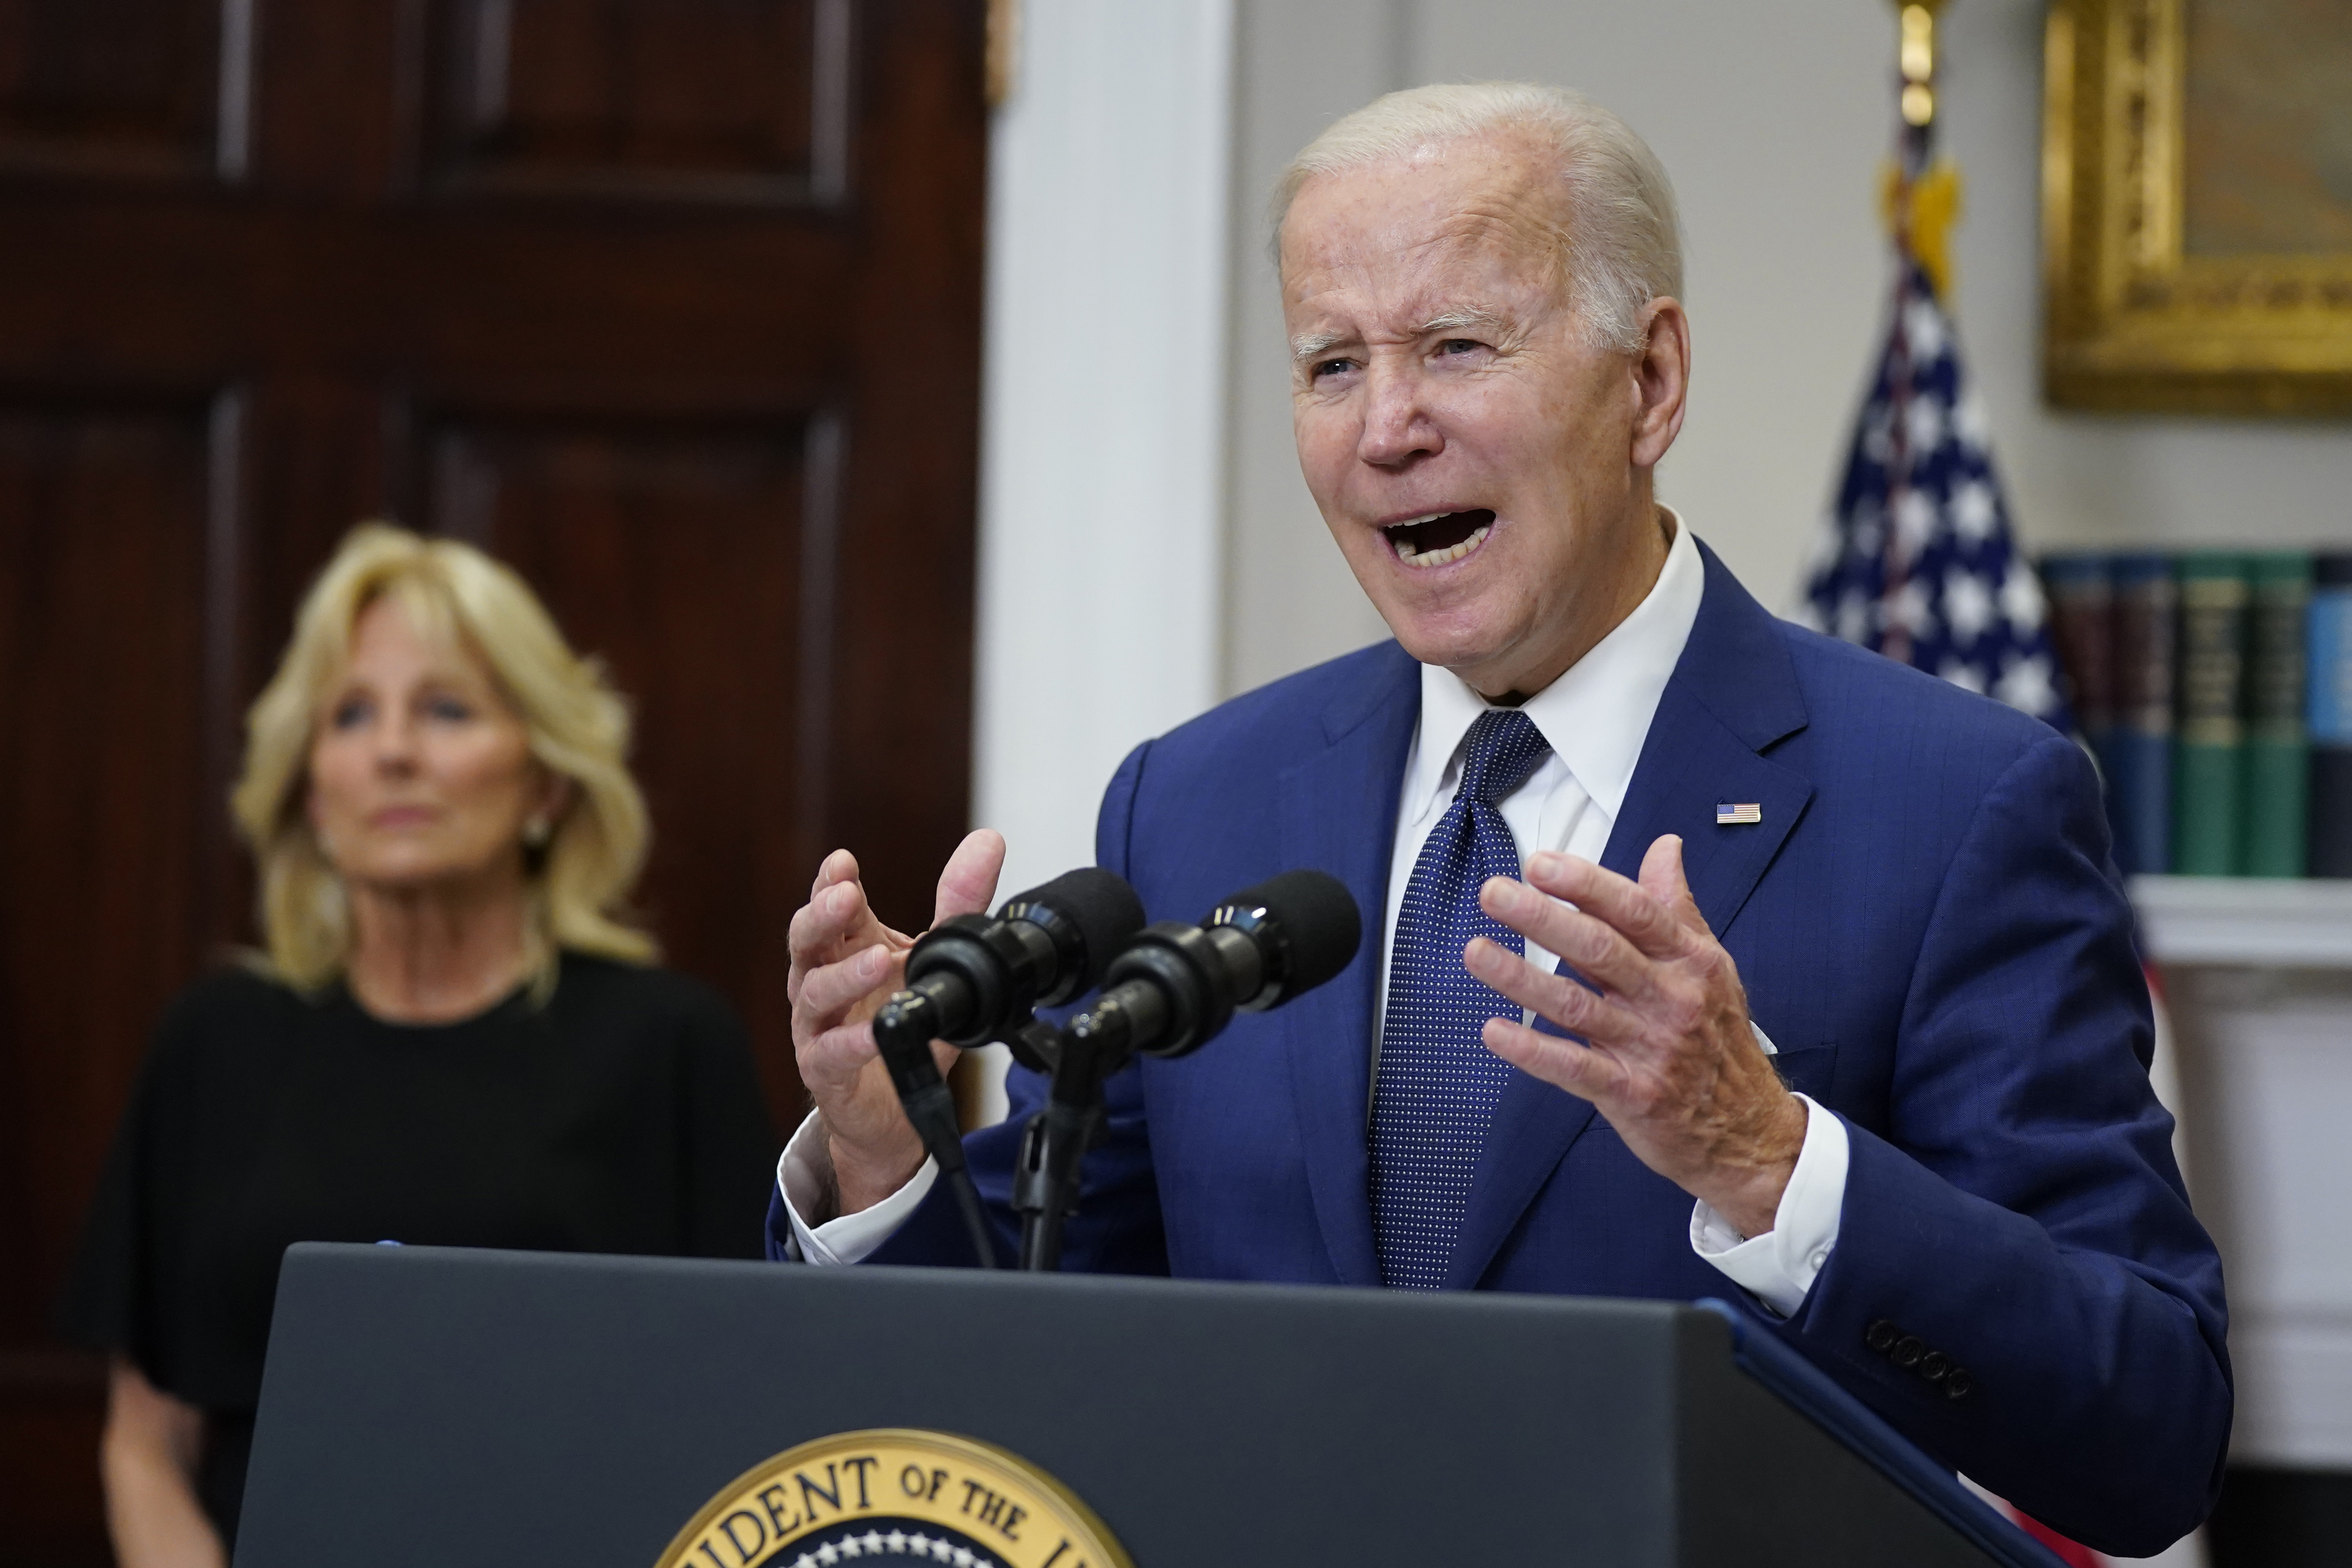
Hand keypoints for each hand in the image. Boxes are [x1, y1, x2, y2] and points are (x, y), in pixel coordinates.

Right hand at [787, 829, 1004, 1214]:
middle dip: (821, 915)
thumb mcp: (938, 958)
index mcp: (848, 947)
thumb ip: (958, 902)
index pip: (829, 905)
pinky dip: (853, 1041)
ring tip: (877, 959)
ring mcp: (819, 1026)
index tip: (843, 862)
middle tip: (844, 895)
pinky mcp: (825, 1069)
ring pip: (813, 992)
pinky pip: (831, 1052)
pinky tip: (874, 1030)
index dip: (831, 883)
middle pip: (806, 940)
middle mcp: (823, 980)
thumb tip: (988, 841)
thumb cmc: (904, 1023)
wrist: (893, 1109)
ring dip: (843, 974)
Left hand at [1465, 834, 1804, 1237]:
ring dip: (1520, 978)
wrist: (1750, 1133)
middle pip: (1600, 949)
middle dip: (1542, 917)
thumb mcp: (1710, 968)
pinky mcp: (1632, 1094)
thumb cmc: (1719, 1040)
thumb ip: (1677, 907)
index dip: (1586, 883)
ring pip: (1577, 1006)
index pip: (1635, 909)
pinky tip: (1494, 1032)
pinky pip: (1574, 1069)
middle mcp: (1671, 999)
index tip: (1540, 863)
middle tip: (1494, 894)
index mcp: (1690, 961)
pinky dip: (1532, 1051)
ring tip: (1476, 953)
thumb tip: (1664, 848)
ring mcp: (1651, 1048)